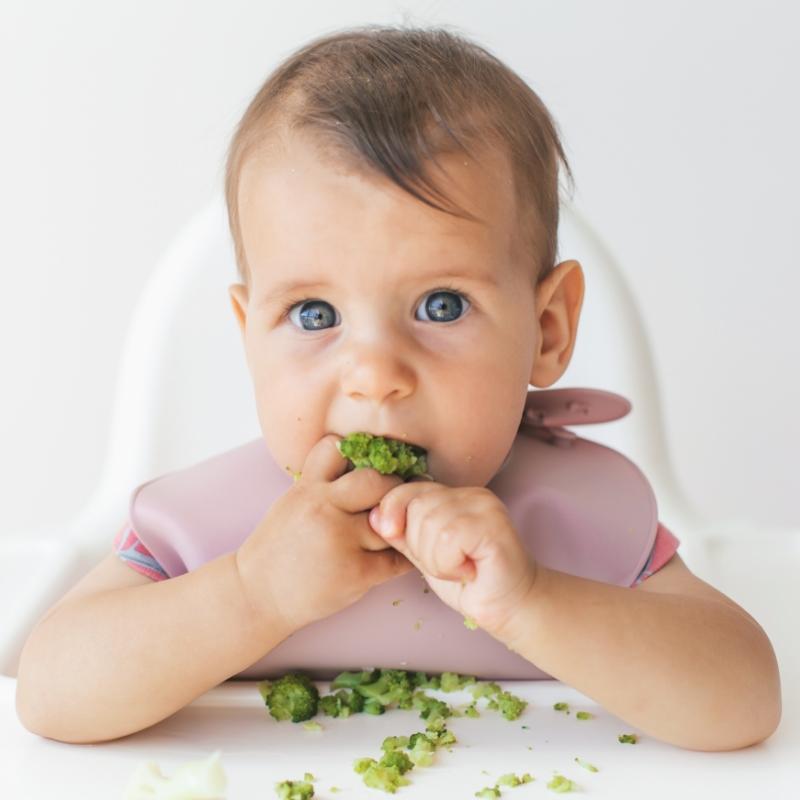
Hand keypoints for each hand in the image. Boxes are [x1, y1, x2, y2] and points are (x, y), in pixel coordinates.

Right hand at [236, 434, 415, 633]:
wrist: (257, 596)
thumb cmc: (278, 550)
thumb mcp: (293, 503)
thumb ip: (323, 484)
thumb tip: (366, 469)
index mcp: (307, 488)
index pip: (338, 448)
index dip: (357, 455)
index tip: (369, 468)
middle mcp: (324, 507)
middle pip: (376, 481)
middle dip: (390, 490)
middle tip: (394, 503)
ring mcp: (340, 539)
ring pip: (391, 521)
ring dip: (399, 527)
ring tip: (397, 533)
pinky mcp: (355, 572)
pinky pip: (397, 560)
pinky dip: (404, 558)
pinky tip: (399, 557)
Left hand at [368, 480, 537, 637]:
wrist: (510, 609)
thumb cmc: (468, 583)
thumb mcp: (424, 554)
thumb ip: (402, 533)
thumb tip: (374, 516)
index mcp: (454, 495)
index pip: (407, 489)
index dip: (393, 512)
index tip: (393, 535)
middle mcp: (472, 494)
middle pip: (416, 506)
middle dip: (419, 545)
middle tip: (446, 564)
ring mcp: (485, 506)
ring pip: (430, 523)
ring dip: (435, 559)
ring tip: (458, 569)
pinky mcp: (494, 525)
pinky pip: (448, 538)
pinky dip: (449, 564)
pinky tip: (468, 571)